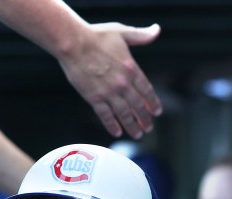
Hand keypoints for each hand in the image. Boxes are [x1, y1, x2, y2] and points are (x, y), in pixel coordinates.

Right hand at [58, 22, 161, 139]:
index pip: (146, 90)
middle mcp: (122, 83)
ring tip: (137, 134)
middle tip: (148, 128)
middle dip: (145, 118)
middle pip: (137, 105)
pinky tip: (117, 132)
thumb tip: (156, 31)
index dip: (152, 103)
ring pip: (124, 114)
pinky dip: (112, 125)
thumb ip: (140, 35)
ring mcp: (108, 92)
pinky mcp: (94, 98)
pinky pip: (105, 116)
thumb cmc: (96, 36)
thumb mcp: (122, 32)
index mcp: (131, 68)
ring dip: (132, 126)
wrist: (75, 44)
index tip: (156, 112)